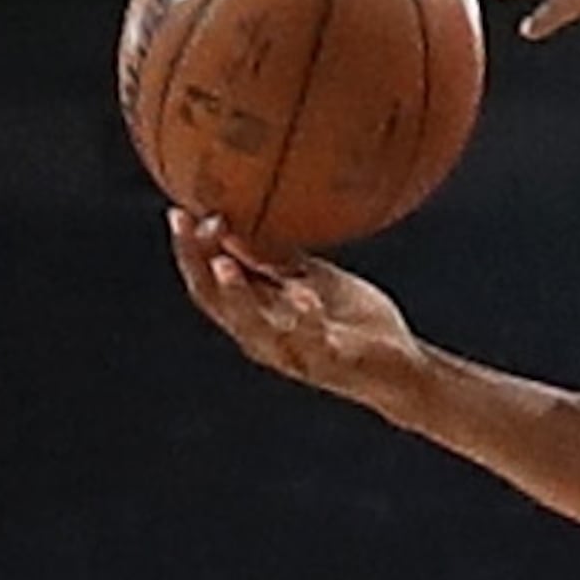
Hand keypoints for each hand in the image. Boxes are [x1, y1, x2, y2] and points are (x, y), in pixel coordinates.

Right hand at [168, 213, 424, 415]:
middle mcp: (264, 338)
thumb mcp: (311, 278)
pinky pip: (312, 343)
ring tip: (224, 262)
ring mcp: (294, 354)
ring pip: (253, 328)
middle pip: (216, 304)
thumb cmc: (351, 320)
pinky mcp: (330, 363)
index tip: (178, 212)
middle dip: (197, 264)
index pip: (208, 284)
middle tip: (186, 224)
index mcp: (256, 315)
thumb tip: (236, 218)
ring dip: (237, 295)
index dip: (189, 251)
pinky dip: (305, 320)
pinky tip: (302, 295)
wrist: (401, 368)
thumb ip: (275, 257)